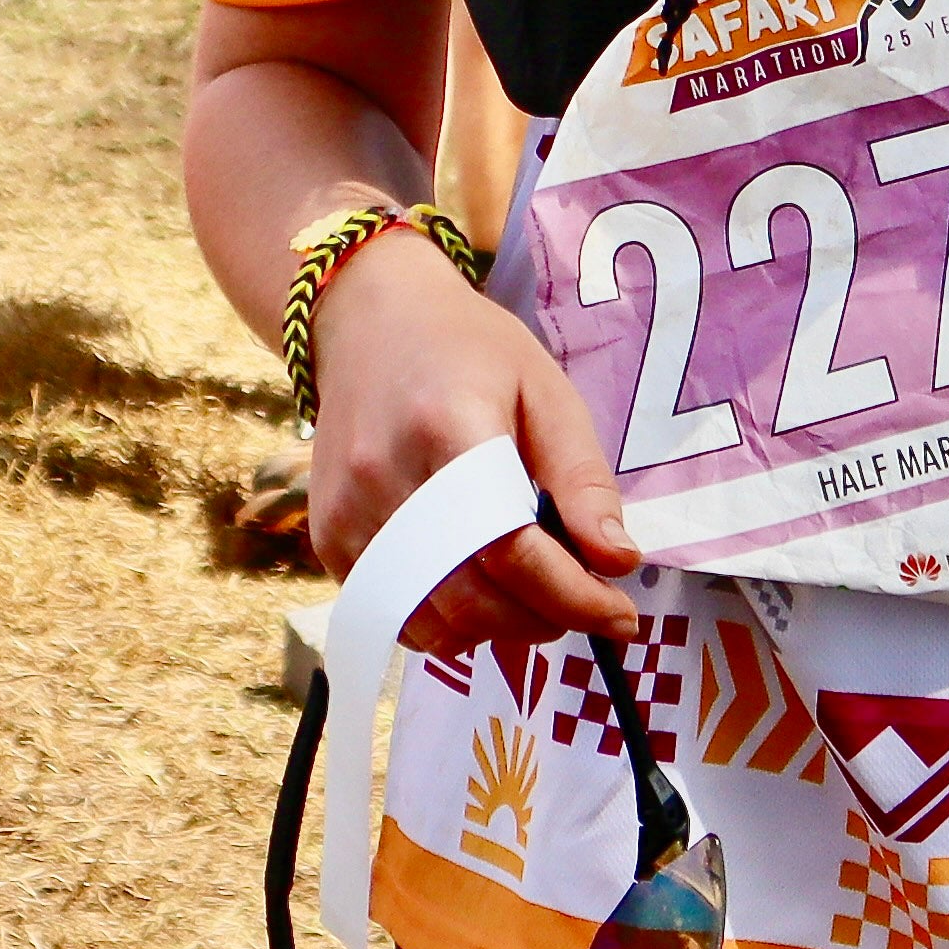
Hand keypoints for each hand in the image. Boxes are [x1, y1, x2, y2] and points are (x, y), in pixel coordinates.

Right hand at [303, 230, 635, 657]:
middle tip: (587, 603)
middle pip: (471, 598)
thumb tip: (618, 564)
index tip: (622, 615)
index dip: (574, 597)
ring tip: (536, 595)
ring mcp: (345, 513)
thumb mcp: (544, 391)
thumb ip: (582, 478)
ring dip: (498, 630)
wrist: (368, 319)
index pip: (510, 549)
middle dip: (545, 620)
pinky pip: (395, 617)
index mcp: (447, 428)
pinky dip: (448, 622)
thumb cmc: (468, 350)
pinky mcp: (326, 537)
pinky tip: (480, 586)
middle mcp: (383, 477)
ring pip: (432, 622)